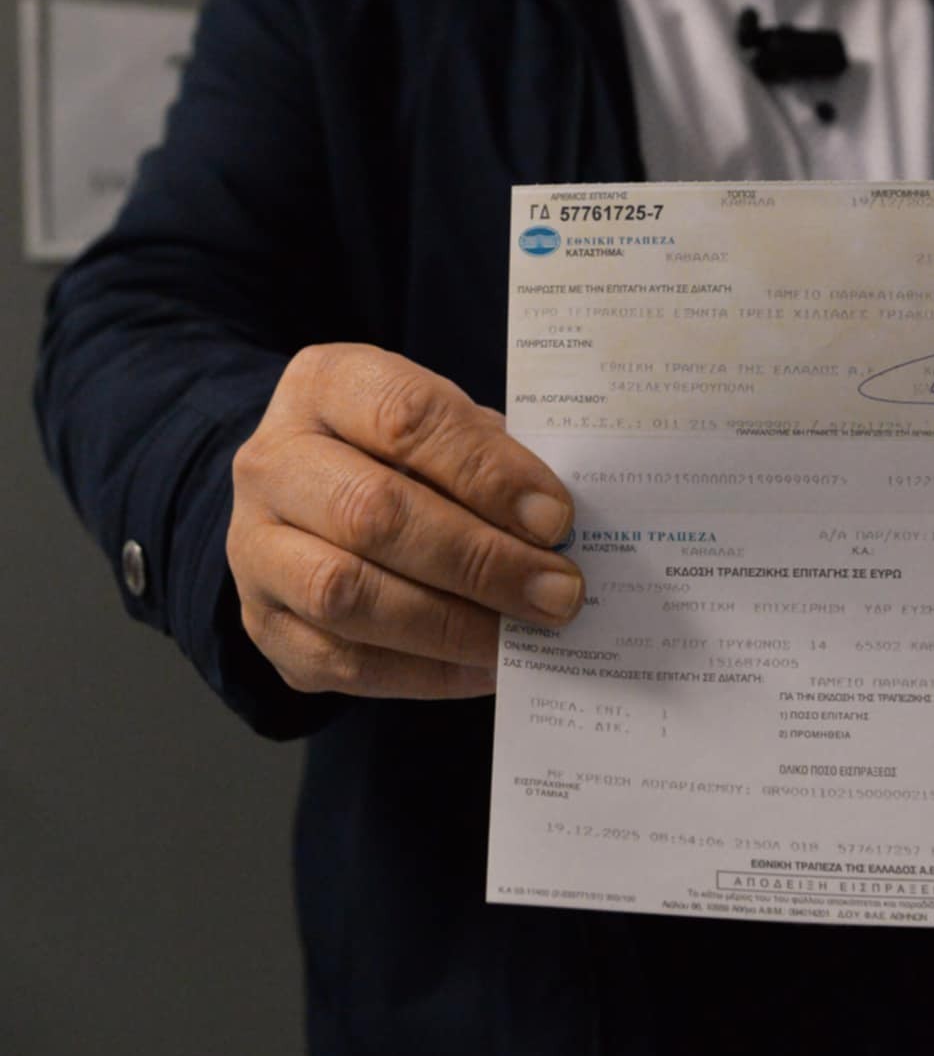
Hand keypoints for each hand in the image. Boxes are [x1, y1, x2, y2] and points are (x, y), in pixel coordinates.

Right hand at [228, 343, 583, 698]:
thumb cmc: (404, 454)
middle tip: (557, 590)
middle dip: (480, 559)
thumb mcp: (447, 425)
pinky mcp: (262, 624)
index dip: (486, 471)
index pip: (404, 418)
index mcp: (325, 385)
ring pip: (345, 593)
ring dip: (451, 623)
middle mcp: (273, 462)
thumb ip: (493, 459)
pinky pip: (340, 661)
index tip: (556, 518)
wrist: (315, 496)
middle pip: (373, 513)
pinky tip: (485, 665)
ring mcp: (254, 547)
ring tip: (524, 633)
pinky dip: (425, 670)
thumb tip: (556, 527)